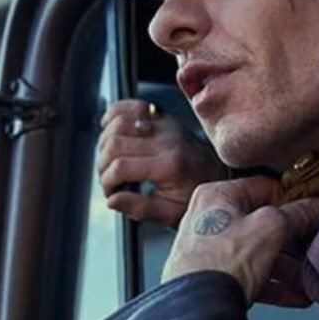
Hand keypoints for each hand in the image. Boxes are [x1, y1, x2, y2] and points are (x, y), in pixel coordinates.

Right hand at [98, 99, 226, 226]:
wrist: (216, 175)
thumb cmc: (194, 195)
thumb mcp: (171, 213)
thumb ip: (140, 208)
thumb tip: (112, 200)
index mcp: (170, 166)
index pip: (121, 166)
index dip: (107, 181)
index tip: (110, 192)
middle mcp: (167, 141)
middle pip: (115, 143)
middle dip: (102, 164)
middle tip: (108, 179)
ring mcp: (165, 126)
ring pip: (118, 123)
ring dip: (104, 142)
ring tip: (109, 161)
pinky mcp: (164, 118)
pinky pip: (132, 106)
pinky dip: (115, 114)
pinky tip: (110, 130)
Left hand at [162, 176, 318, 305]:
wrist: (196, 310)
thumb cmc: (219, 265)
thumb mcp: (271, 229)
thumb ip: (298, 214)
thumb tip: (315, 207)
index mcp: (217, 196)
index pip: (264, 187)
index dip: (293, 199)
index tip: (311, 211)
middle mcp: (208, 220)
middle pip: (262, 224)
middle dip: (292, 241)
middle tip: (312, 246)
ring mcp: (208, 251)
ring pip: (257, 253)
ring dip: (287, 268)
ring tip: (308, 278)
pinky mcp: (211, 278)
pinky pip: (249, 276)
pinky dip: (273, 285)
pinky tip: (295, 294)